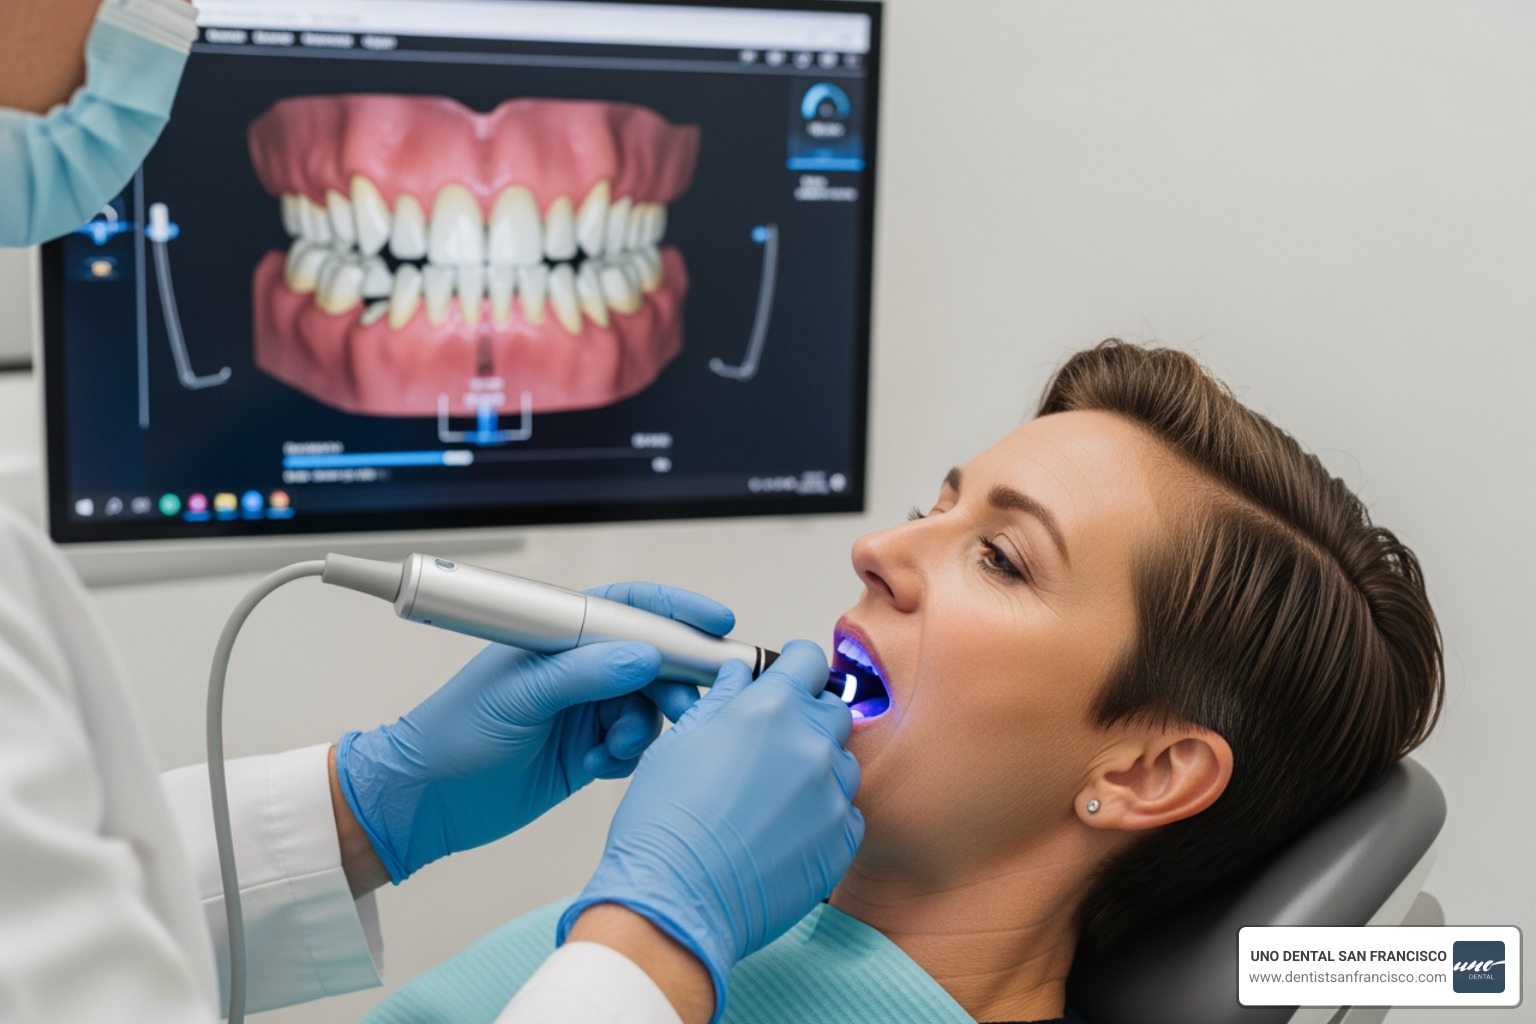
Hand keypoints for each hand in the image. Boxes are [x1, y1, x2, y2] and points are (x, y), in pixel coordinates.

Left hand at [335, 583, 734, 882]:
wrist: (426, 802)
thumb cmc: (451, 735)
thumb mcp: (517, 697)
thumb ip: (582, 674)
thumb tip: (644, 656)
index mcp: (558, 635)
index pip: (628, 607)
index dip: (675, 610)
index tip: (714, 623)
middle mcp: (578, 666)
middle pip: (653, 657)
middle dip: (673, 681)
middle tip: (683, 707)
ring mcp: (586, 707)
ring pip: (650, 707)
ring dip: (643, 728)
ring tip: (613, 748)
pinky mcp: (590, 748)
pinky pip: (636, 745)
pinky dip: (627, 757)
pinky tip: (594, 768)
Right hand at [557, 640, 863, 1022]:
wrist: (676, 900)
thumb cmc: (665, 827)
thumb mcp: (680, 742)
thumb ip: (721, 700)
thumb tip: (739, 677)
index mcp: (771, 708)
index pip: (808, 660)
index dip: (796, 665)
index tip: (791, 675)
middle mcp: (811, 744)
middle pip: (832, 710)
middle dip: (807, 718)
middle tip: (772, 744)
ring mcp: (832, 794)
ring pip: (842, 762)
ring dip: (817, 769)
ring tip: (772, 797)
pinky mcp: (842, 839)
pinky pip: (847, 812)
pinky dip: (824, 815)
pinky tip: (785, 830)